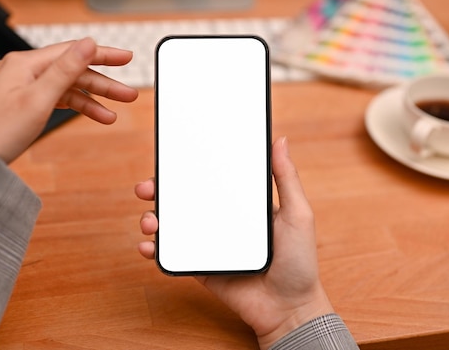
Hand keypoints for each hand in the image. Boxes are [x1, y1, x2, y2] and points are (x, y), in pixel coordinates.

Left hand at [0, 38, 137, 162]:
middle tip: (128, 93)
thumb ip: (65, 70)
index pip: (73, 51)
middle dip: (103, 83)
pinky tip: (89, 116)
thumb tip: (88, 43)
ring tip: (114, 112)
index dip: (103, 55)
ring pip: (64, 88)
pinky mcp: (19, 105)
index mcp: (25, 64)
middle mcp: (22, 71)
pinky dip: (73, 107)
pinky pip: (53, 99)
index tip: (126, 57)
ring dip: (91, 99)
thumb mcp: (38, 99)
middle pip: (72, 71)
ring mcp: (19, 88)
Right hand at [136, 137, 333, 349]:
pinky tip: (149, 246)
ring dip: (153, 218)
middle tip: (148, 187)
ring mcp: (210, 242)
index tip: (172, 155)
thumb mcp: (298, 214)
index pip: (212, 178)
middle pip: (185, 199)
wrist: (289, 308)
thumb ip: (287, 178)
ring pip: (174, 224)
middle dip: (161, 190)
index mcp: (243, 203)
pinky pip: (174, 254)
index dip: (190, 167)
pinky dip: (156, 249)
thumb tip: (280, 140)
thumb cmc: (299, 261)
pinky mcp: (202, 266)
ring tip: (149, 221)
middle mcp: (223, 219)